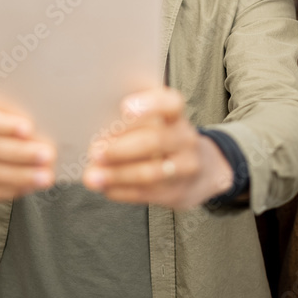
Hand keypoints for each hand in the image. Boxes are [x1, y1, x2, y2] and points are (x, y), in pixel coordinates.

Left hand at [82, 87, 233, 208]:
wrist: (205, 171)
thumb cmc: (166, 142)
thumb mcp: (158, 125)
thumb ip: (130, 126)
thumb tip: (94, 139)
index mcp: (176, 117)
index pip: (171, 103)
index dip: (150, 103)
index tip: (125, 107)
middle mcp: (185, 139)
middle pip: (154, 141)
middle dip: (120, 147)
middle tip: (94, 151)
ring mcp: (185, 168)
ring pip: (150, 172)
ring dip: (117, 174)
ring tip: (92, 176)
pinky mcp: (177, 193)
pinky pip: (146, 193)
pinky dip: (121, 191)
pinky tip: (106, 187)